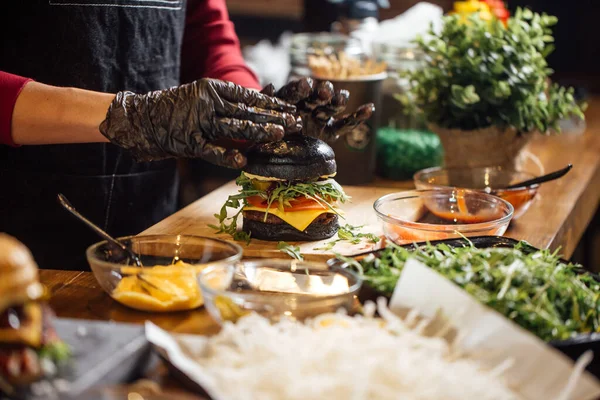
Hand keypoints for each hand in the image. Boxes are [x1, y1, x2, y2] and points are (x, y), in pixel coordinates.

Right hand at [99, 78, 300, 167]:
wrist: (143, 118)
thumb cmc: (179, 110)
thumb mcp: (204, 97)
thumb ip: (229, 102)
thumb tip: (263, 103)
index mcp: (213, 89)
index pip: (248, 96)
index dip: (270, 103)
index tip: (290, 109)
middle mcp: (207, 102)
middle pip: (246, 111)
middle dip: (272, 117)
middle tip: (294, 122)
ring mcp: (198, 122)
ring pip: (233, 127)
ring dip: (257, 131)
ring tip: (278, 134)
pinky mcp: (189, 141)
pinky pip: (211, 150)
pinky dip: (226, 156)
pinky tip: (242, 162)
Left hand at [260, 77, 374, 141]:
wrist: (274, 155)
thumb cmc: (267, 134)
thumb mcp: (263, 118)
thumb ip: (266, 102)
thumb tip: (269, 85)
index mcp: (290, 100)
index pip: (295, 92)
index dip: (300, 88)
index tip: (305, 84)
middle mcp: (307, 105)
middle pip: (316, 97)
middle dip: (321, 94)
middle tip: (324, 91)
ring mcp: (321, 117)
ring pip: (332, 107)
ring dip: (338, 100)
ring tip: (341, 98)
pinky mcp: (331, 130)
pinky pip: (345, 124)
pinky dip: (357, 117)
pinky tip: (369, 108)